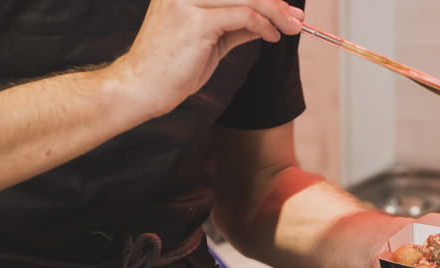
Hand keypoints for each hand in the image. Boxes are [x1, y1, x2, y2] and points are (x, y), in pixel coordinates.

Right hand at [111, 0, 303, 117]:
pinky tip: (271, 37)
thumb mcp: (210, 40)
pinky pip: (243, 16)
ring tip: (291, 28)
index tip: (286, 7)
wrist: (141, 87)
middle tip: (297, 18)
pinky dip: (263, 25)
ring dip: (276, 12)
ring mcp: (187, 1)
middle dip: (276, 1)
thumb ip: (234, 25)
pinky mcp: (196, 22)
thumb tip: (265, 21)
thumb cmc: (173, 66)